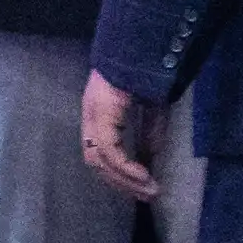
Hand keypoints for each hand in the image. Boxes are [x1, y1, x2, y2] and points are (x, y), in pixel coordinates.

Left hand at [82, 69, 164, 201]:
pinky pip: (108, 148)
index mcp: (98, 114)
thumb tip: (149, 159)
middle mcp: (90, 115)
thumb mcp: (152, 109)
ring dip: (124, 180)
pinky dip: (125, 166)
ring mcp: (93, 112)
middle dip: (121, 183)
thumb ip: (149, 133)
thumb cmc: (147, 72)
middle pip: (94, 161)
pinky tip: (143, 175)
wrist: (144, 45)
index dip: (116, 175)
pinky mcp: (102, 110)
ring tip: (149, 191)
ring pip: (98, 158)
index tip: (141, 189)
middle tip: (147, 196)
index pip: (96, 153)